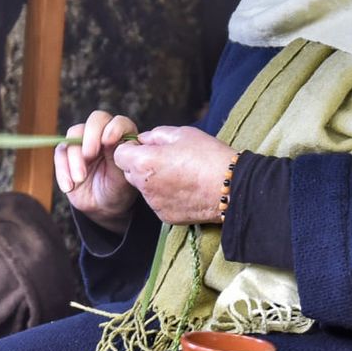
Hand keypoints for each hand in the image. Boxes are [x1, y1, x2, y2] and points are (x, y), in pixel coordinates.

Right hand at [54, 110, 139, 233]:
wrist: (102, 206)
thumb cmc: (118, 189)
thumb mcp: (123, 178)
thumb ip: (120, 159)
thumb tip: (116, 142)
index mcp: (122, 137)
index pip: (119, 122)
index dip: (114, 128)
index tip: (108, 142)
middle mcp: (103, 134)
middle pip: (95, 120)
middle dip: (91, 136)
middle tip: (89, 155)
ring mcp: (83, 142)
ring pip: (74, 135)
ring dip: (74, 157)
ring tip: (79, 179)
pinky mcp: (67, 153)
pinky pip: (60, 153)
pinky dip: (62, 169)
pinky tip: (69, 186)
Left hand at [113, 126, 234, 225]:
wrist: (232, 187)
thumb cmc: (208, 156)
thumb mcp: (182, 134)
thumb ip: (156, 135)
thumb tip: (144, 139)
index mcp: (144, 162)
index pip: (119, 154)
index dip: (132, 149)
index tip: (148, 147)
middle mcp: (144, 186)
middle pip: (130, 173)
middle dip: (141, 165)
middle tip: (167, 159)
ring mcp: (154, 204)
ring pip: (145, 188)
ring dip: (155, 181)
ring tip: (181, 174)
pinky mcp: (166, 216)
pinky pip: (158, 202)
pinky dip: (167, 195)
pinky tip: (186, 188)